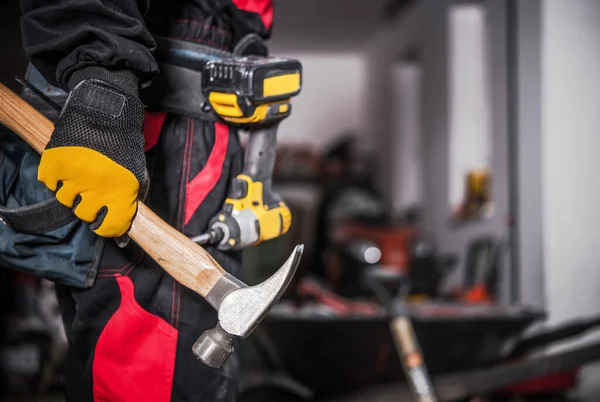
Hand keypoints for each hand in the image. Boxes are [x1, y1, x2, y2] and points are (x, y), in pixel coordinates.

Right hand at [38, 78, 145, 236]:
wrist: (105, 110)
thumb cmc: (125, 143)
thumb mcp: (137, 172)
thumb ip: (131, 200)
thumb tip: (122, 231)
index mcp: (121, 192)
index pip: (110, 226)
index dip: (106, 225)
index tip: (104, 219)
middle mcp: (97, 188)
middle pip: (84, 214)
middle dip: (88, 205)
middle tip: (92, 189)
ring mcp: (73, 176)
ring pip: (65, 199)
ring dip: (72, 190)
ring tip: (81, 173)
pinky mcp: (54, 163)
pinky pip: (49, 183)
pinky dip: (56, 177)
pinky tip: (68, 165)